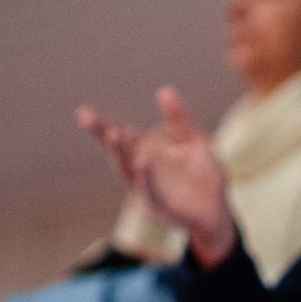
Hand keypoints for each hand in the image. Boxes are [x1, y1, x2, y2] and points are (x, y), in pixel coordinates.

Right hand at [76, 86, 236, 264]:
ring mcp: (148, 188)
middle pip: (117, 149)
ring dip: (119, 152)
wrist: (218, 211)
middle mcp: (140, 169)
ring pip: (128, 169)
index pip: (121, 134)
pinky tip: (143, 162)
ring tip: (112, 133)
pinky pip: (151, 190)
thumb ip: (179, 118)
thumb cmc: (203, 174)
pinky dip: (146, 177)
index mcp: (145, 150)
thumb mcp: (194, 140)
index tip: (82, 112)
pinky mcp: (161, 205)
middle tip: (86, 117)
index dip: (101, 124)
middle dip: (103, 133)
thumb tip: (164, 90)